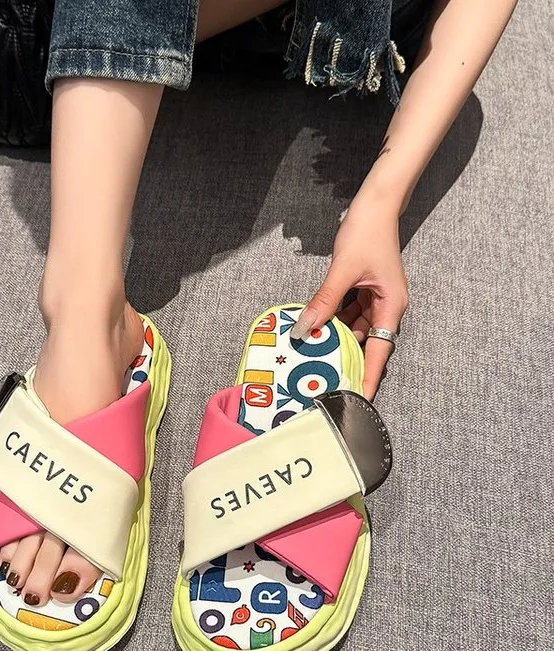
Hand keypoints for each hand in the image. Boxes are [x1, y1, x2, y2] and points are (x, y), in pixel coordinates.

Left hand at [291, 196, 407, 399]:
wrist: (374, 204)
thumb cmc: (367, 232)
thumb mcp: (342, 270)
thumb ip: (324, 301)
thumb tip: (306, 328)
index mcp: (391, 306)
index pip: (380, 351)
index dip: (370, 376)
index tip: (360, 399)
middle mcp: (386, 307)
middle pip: (365, 342)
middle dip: (345, 358)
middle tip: (324, 379)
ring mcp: (374, 300)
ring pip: (353, 329)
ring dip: (334, 338)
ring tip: (312, 355)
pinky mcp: (363, 292)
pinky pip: (347, 314)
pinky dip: (332, 321)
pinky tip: (314, 328)